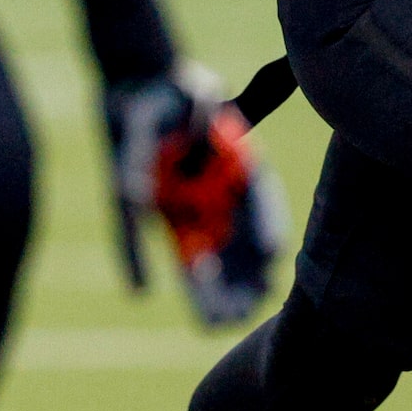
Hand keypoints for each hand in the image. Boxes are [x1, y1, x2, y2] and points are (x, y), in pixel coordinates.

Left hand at [105, 65, 284, 327]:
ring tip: (221, 322)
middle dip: (245, 276)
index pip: (260, 197)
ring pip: (204, 254)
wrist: (138, 88)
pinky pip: (160, 245)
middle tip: (248, 309)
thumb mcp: (188, 95)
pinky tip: (143, 291)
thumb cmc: (172, 90)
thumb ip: (191, 124)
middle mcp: (220, 193)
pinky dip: (149, 264)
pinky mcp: (161, 214)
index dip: (267, 221)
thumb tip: (171, 161)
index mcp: (240, 164)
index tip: (273, 251)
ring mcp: (192, 207)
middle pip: (238, 241)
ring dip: (211, 288)